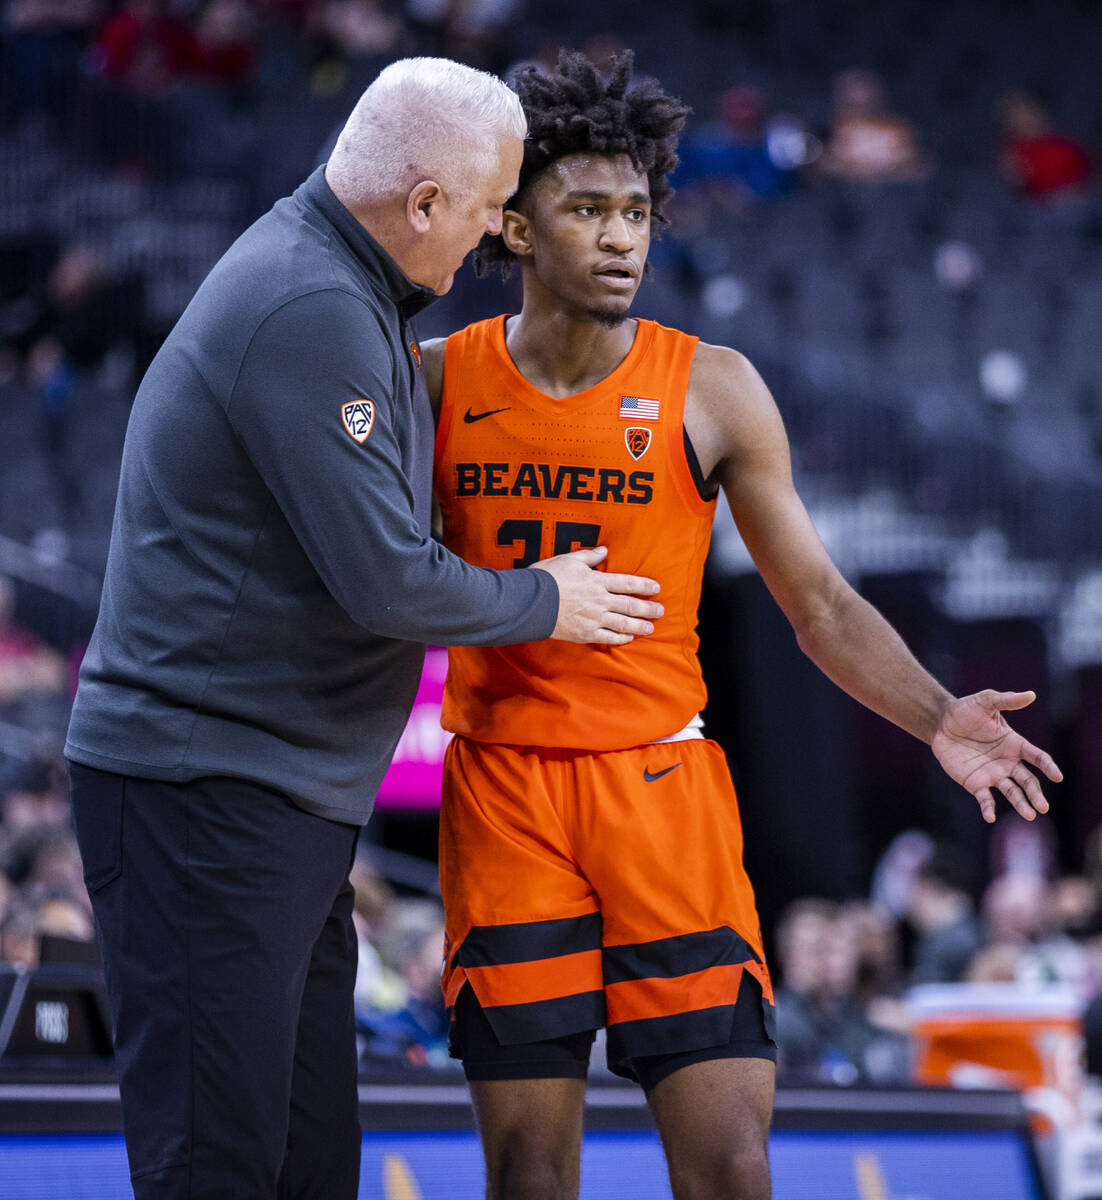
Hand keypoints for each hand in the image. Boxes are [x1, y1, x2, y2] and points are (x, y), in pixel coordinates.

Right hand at [530, 546, 662, 644]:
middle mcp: (599, 600)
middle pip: (630, 605)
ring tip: (651, 627)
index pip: (627, 583)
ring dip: (640, 625)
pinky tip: (628, 637)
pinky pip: (607, 637)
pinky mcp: (584, 633)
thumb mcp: (568, 559)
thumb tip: (604, 551)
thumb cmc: (547, 577)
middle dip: (648, 608)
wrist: (529, 601)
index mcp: (597, 580)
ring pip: (623, 623)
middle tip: (661, 611)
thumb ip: (589, 557)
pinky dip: (620, 638)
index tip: (656, 588)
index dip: (644, 585)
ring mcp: (593, 618)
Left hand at [930, 689, 1062, 822]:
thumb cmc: (966, 711)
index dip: (1048, 767)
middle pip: (1028, 781)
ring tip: (1029, 815)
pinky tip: (989, 817)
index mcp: (1015, 744)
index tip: (1057, 776)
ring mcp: (993, 774)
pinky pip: (985, 798)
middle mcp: (1008, 762)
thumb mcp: (985, 702)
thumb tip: (1030, 695)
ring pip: (1012, 792)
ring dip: (1020, 804)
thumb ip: (1006, 700)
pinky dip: (988, 808)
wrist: (940, 724)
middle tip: (1043, 807)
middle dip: (1036, 794)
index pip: (1037, 757)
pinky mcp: (976, 783)